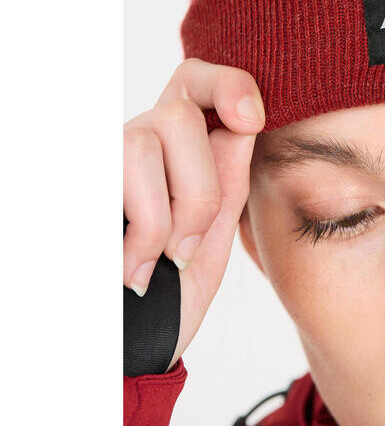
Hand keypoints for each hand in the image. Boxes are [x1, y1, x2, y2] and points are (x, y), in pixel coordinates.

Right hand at [123, 58, 264, 369]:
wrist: (121, 357)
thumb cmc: (167, 300)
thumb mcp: (210, 244)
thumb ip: (228, 188)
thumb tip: (242, 129)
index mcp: (177, 152)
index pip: (196, 81)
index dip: (228, 85)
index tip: (253, 119)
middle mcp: (134, 145)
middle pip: (180, 114)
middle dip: (200, 188)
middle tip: (187, 246)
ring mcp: (99, 163)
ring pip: (146, 140)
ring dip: (166, 214)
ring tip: (154, 261)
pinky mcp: (76, 188)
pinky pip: (114, 174)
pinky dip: (139, 228)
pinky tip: (129, 268)